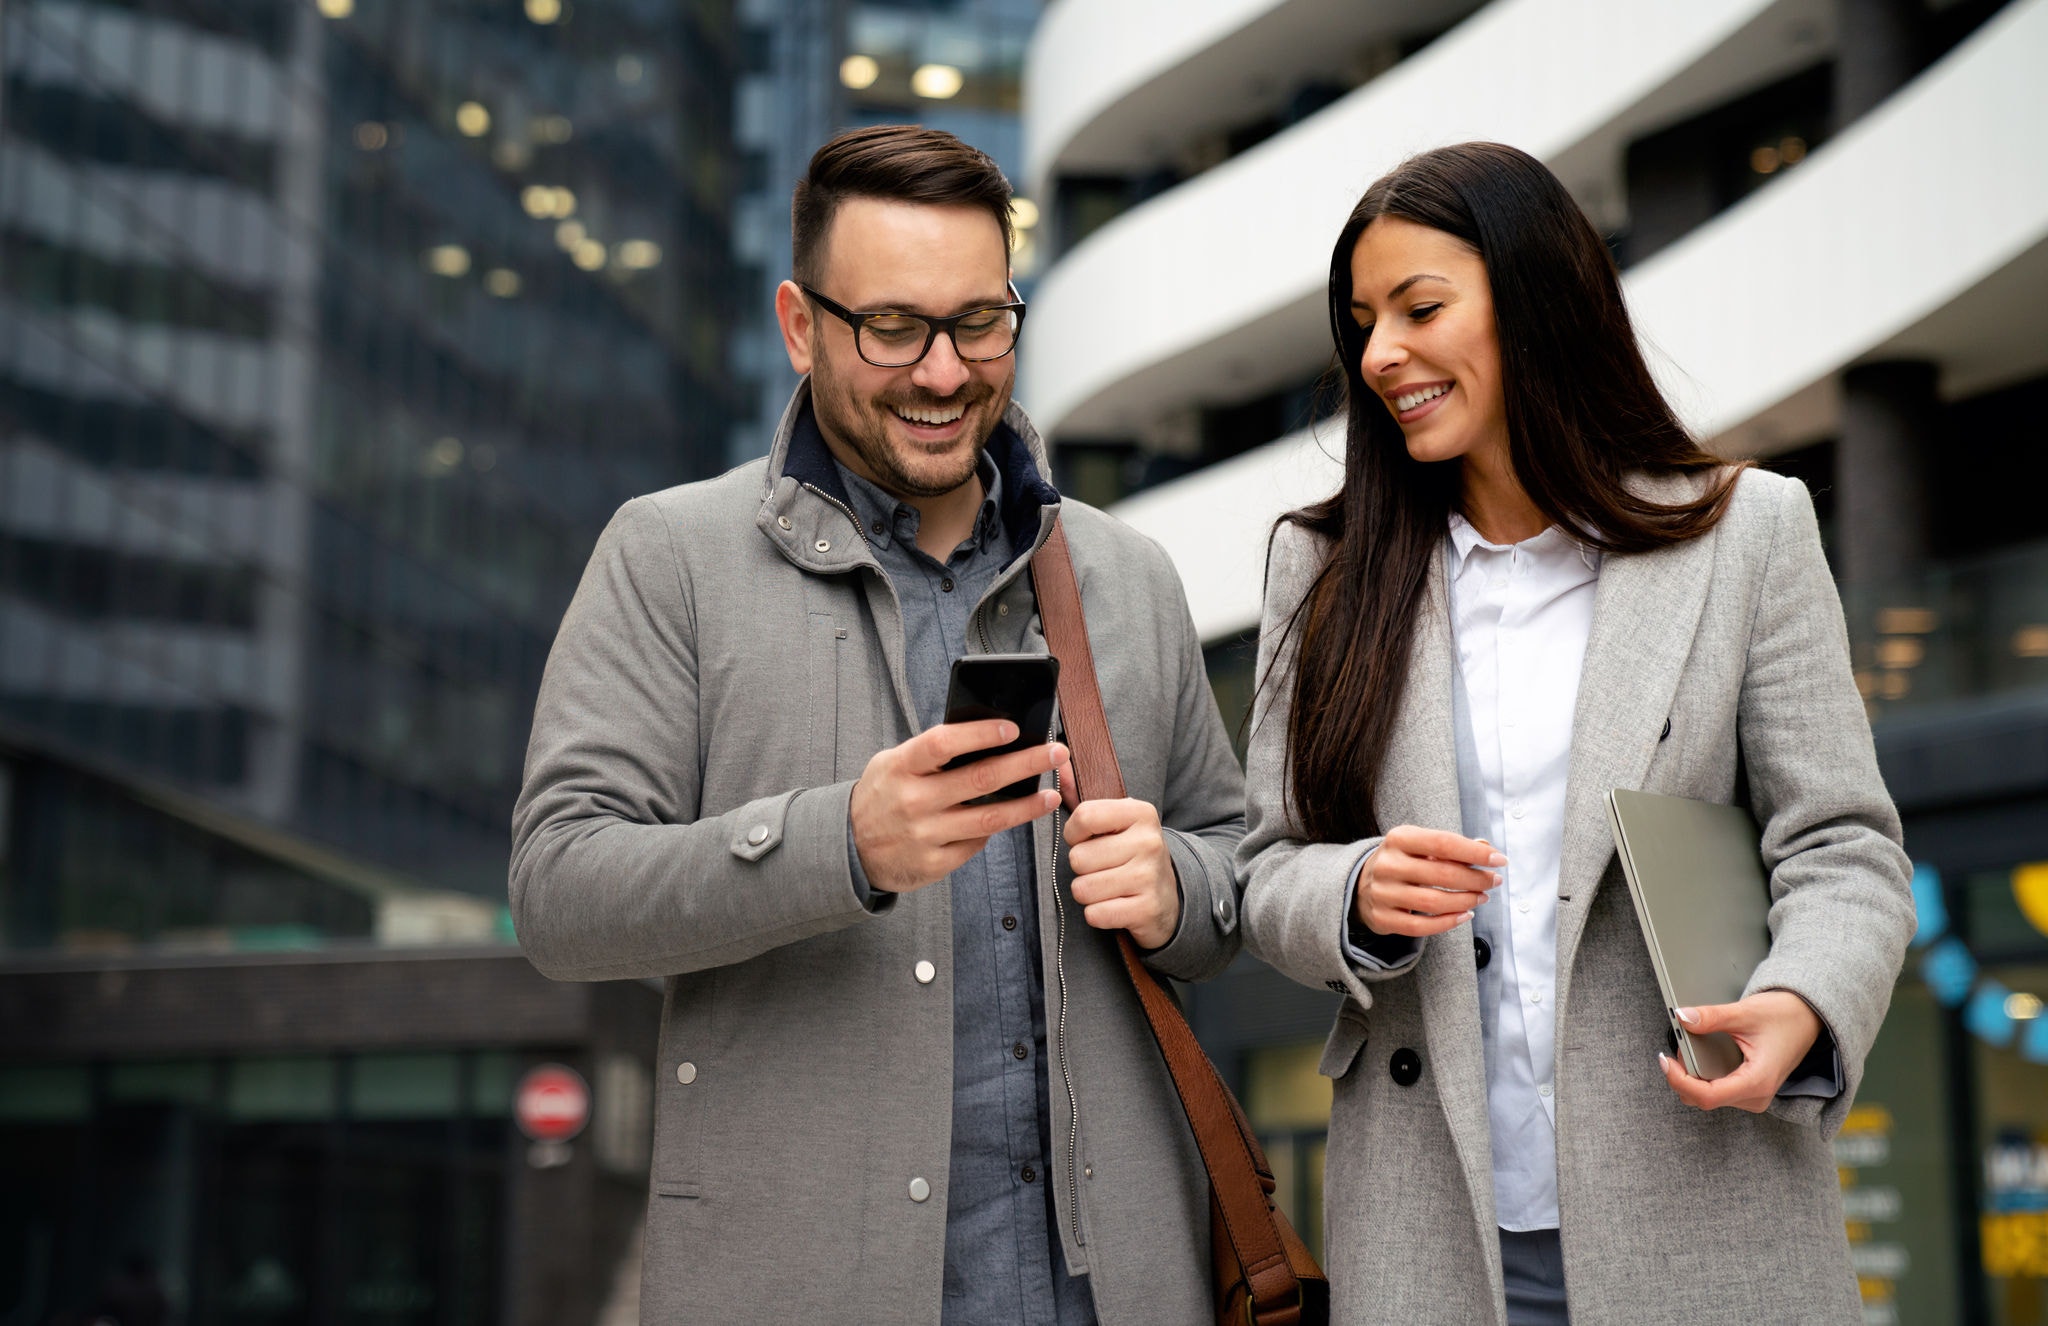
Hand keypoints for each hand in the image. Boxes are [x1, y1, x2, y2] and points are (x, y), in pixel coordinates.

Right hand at [851, 721, 1068, 893]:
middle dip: (1025, 763)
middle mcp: (913, 800)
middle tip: (1057, 752)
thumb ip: (931, 752)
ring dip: (1027, 805)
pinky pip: (976, 844)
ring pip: (989, 819)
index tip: (1013, 729)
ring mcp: (925, 835)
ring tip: (1052, 793)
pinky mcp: (934, 863)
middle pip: (980, 779)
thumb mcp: (894, 764)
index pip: (944, 743)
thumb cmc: (883, 795)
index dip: (980, 734)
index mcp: (901, 767)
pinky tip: (1012, 818)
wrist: (850, 848)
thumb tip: (988, 737)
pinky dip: (996, 830)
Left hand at [1065, 798, 1178, 948]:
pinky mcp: (1147, 909)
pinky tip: (1116, 906)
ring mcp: (1150, 876)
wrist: (1168, 898)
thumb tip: (1059, 763)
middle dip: (1082, 869)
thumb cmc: (1130, 855)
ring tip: (1109, 887)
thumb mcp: (1114, 822)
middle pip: (1078, 858)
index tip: (1087, 840)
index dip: (1074, 834)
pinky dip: (1098, 914)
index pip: (1083, 816)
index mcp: (1140, 813)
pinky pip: (1095, 914)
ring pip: (1083, 888)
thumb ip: (1081, 795)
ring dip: (1089, 893)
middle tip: (1104, 868)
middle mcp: (1149, 841)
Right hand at [1354, 825, 1504, 937]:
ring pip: (1433, 902)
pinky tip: (1465, 916)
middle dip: (1476, 879)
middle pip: (1442, 874)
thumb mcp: (1422, 845)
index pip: (1444, 843)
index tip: (1499, 860)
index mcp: (1399, 838)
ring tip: (1481, 898)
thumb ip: (1453, 846)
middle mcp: (1388, 864)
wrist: (1361, 884)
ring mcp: (1382, 893)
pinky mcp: (1382, 917)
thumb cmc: (1403, 862)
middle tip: (1494, 881)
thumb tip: (1486, 848)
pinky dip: (1448, 923)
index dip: (1475, 853)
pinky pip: (1420, 926)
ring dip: (1466, 901)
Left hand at [1658, 991, 1822, 1112]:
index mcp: (1758, 1081)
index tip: (1664, 1061)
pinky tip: (1699, 1056)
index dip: (1680, 1081)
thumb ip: (1712, 1017)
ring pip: (1708, 1097)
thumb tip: (1682, 1017)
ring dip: (1691, 1076)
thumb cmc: (1784, 1017)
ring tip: (1688, 1048)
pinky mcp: (1749, 1091)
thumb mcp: (1745, 1012)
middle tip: (1676, 1046)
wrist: (1807, 1019)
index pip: (1708, 1097)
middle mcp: (1756, 1096)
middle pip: (1703, 1099)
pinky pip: (1717, 1091)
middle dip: (1682, 1076)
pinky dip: (1702, 1076)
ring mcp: (1753, 1096)